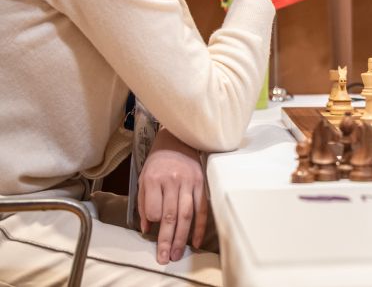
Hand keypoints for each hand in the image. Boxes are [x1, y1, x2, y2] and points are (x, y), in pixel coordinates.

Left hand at [138, 130, 208, 263]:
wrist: (178, 140)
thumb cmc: (158, 162)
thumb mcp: (144, 179)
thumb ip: (144, 204)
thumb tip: (147, 228)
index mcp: (154, 179)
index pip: (155, 208)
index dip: (155, 222)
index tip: (154, 231)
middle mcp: (173, 181)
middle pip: (171, 215)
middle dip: (168, 239)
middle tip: (166, 257)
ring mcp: (190, 182)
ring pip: (187, 215)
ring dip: (183, 237)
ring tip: (178, 253)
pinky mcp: (202, 184)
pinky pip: (202, 209)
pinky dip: (200, 227)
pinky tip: (197, 241)